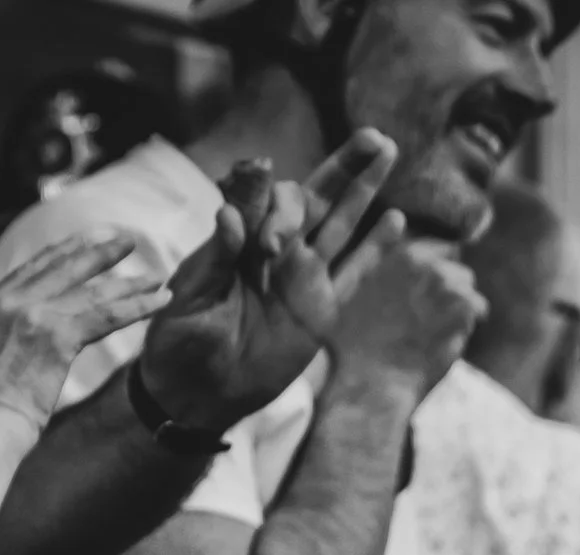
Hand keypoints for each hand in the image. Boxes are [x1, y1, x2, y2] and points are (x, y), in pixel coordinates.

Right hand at [0, 230, 170, 440]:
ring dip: (126, 281)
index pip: (29, 272)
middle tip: (123, 241)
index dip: (61, 255)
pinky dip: (137, 306)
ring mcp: (31, 315)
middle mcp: (6, 302)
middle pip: (61, 268)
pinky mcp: (56, 337)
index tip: (82, 245)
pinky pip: (106, 315)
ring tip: (154, 276)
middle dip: (96, 252)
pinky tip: (161, 299)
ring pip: (89, 291)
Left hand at [139, 134, 399, 429]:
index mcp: (245, 236)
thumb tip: (231, 210)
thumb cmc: (183, 336)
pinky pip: (354, 274)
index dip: (277, 208)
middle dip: (344, 165)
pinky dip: (375, 249)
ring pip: (342, 223)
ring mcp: (304, 278)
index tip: (267, 247)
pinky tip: (396, 220)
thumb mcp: (194, 290)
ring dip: (365, 188)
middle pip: (318, 196)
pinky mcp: (322, 311)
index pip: (274, 200)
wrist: (196, 391)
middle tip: (372, 137)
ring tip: (388, 151)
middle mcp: (279, 249)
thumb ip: (218, 251)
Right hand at [322, 223, 481, 398]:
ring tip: (437, 334)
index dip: (439, 271)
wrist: (370, 382)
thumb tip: (397, 216)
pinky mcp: (464, 312)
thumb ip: (376, 248)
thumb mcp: (352, 284)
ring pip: (471, 291)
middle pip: (459, 270)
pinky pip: (479, 312)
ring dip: (461, 311)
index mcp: (403, 254)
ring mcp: (450, 287)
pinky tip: (445, 344)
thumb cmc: (354, 343)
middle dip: (452, 293)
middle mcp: (429, 265)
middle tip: (433, 321)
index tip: (431, 293)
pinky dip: (467, 327)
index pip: (441, 248)